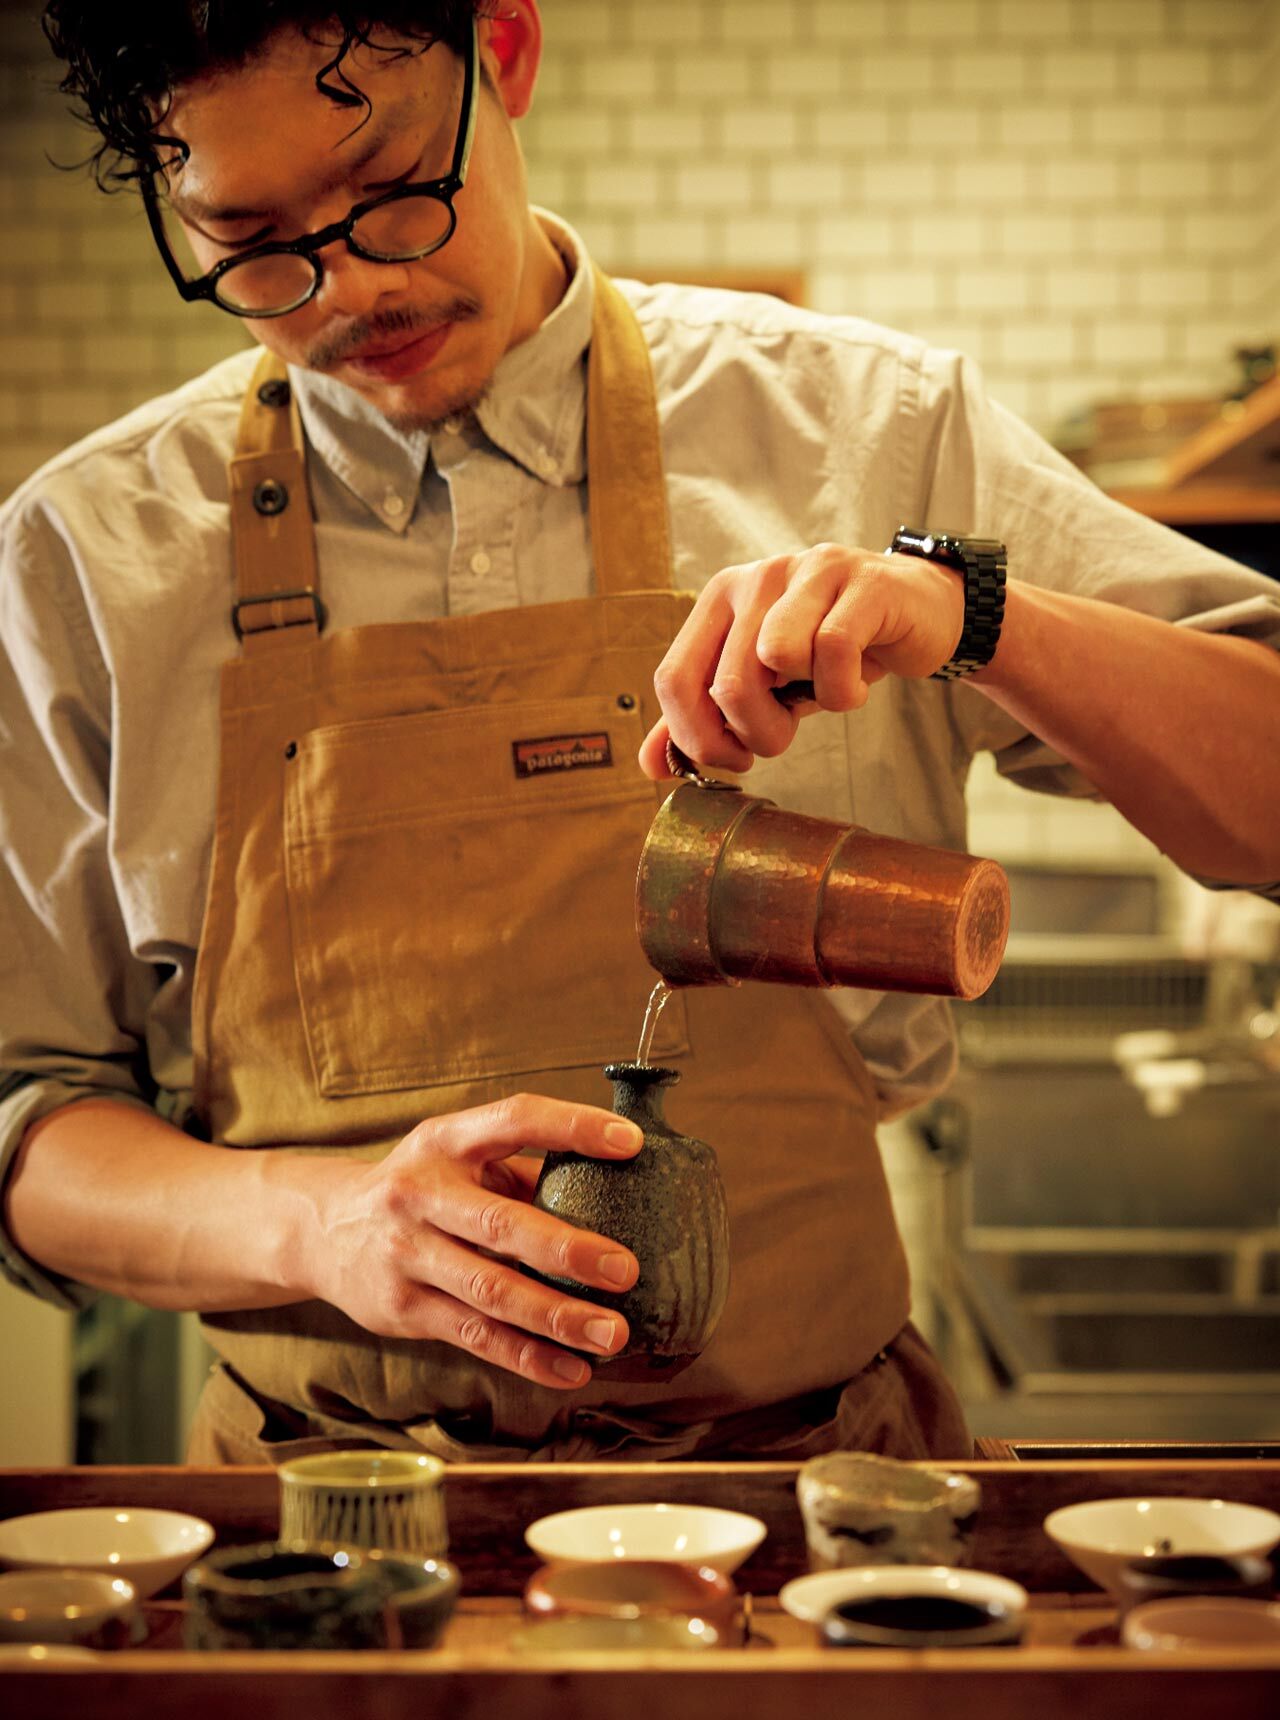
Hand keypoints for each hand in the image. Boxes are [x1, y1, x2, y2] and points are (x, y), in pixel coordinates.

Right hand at [307, 1095, 642, 1389]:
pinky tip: (572, 1369)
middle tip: (626, 1270)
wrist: (322, 1230)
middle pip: (501, 1224)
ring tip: (612, 1333)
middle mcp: (421, 1193)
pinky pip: (474, 1336)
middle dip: (568, 1249)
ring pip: (490, 1291)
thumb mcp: (459, 1158)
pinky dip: (527, 1357)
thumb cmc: (420, 1188)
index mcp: (447, 1141)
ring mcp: (407, 1253)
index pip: (515, 1120)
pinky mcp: (403, 1308)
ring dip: (557, 1316)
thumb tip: (620, 1189)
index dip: (572, 1127)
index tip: (630, 1143)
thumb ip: (525, 1172)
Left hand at [638, 542, 963, 774]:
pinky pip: (834, 650)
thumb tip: (650, 766)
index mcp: (720, 599)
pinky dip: (845, 691)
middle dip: (758, 734)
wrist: (916, 612)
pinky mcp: (863, 582)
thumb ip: (704, 719)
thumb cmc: (830, 653)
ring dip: (804, 706)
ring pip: (776, 658)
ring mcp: (809, 571)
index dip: (698, 737)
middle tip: (786, 733)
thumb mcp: (764, 686)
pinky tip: (856, 687)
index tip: (734, 759)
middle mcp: (756, 577)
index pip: (674, 679)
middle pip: (727, 682)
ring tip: (823, 696)